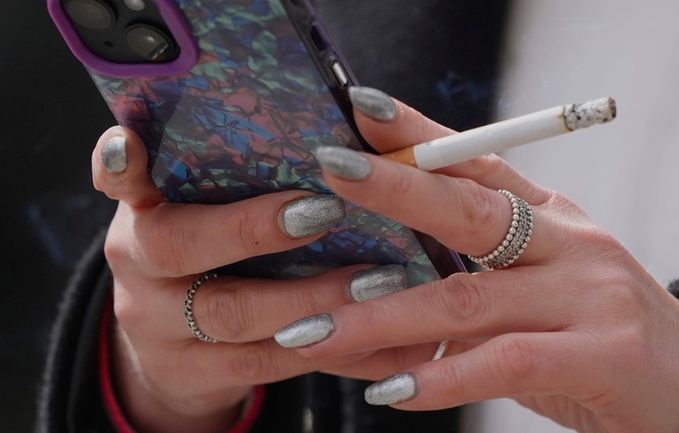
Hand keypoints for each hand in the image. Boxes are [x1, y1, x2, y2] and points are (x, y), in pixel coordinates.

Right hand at [93, 126, 454, 432]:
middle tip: (324, 210)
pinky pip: (265, 363)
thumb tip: (344, 125)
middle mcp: (138, 265)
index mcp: (143, 210)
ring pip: (230, 315)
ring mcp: (159, 327)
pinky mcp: (193, 375)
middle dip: (253, 228)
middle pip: (176, 246)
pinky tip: (376, 334)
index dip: (121, 160)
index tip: (133, 142)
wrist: (178, 344)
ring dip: (310, 297)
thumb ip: (242, 177)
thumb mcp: (209, 211)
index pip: (117, 176)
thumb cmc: (214, 254)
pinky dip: (326, 347)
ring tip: (377, 280)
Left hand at [274, 88, 678, 432]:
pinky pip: (504, 362)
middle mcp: (569, 242)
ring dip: (383, 316)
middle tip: (328, 173)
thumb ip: (473, 275)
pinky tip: (392, 390)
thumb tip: (374, 278)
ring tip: (315, 330)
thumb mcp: (540, 284)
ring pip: (469, 297)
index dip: (420, 134)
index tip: (361, 112)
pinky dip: (442, 377)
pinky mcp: (600, 355)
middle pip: (471, 208)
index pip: (479, 161)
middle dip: (395, 189)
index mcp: (551, 215)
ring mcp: (588, 295)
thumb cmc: (593, 330)